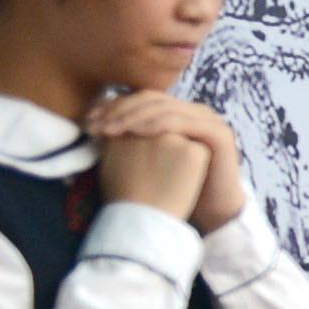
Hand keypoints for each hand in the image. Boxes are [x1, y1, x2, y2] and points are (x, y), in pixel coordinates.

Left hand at [89, 93, 243, 231]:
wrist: (210, 210)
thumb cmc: (175, 188)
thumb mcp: (148, 158)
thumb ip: (127, 139)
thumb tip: (91, 124)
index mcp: (179, 112)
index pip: (142, 99)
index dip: (114, 105)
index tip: (88, 120)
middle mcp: (195, 111)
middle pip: (153, 98)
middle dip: (120, 110)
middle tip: (96, 124)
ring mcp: (209, 120)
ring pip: (166, 107)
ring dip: (134, 116)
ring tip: (111, 129)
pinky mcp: (219, 133)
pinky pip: (183, 122)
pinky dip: (158, 124)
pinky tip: (137, 133)